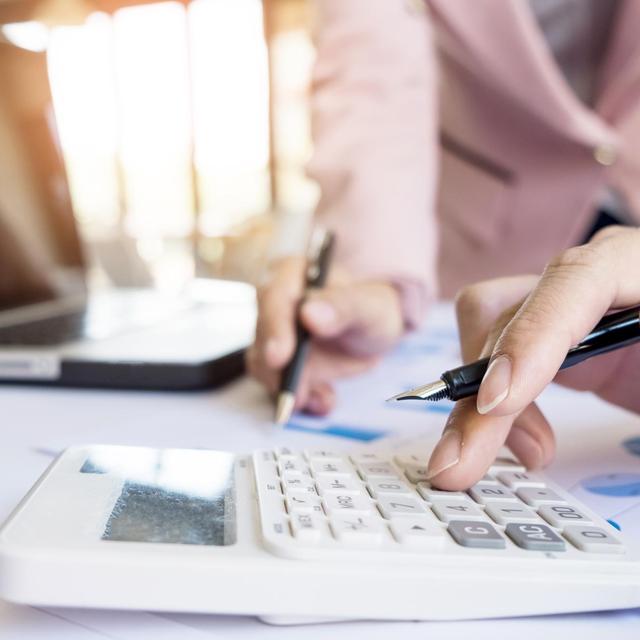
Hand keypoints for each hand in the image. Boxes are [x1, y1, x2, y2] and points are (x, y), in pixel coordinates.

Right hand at [246, 256, 404, 414]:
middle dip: (279, 370)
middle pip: (263, 336)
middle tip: (298, 395)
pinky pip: (278, 384)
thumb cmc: (372, 307)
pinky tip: (322, 401)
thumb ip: (343, 306)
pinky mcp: (279, 363)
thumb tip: (309, 313)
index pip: (273, 297)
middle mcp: (275, 303)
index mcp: (293, 274)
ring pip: (264, 365)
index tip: (280, 357)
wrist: (374, 331)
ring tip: (323, 399)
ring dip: (290, 389)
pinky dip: (300, 398)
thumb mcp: (369, 305)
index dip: (274, 328)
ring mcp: (274, 334)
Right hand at [427, 226, 639, 489]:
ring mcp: (567, 310)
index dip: (533, 335)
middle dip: (481, 395)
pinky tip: (524, 441)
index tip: (502, 401)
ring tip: (500, 454)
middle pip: (513, 315)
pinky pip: (497, 359)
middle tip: (460, 461)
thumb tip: (554, 436)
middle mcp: (594, 279)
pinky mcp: (555, 342)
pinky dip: (496, 405)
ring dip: (479, 402)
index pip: (577, 280)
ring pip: (488, 335)